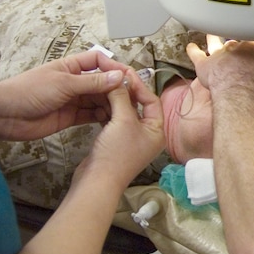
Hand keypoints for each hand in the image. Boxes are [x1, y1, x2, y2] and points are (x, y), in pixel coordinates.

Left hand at [0, 50, 132, 139]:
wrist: (6, 115)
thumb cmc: (28, 92)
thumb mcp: (64, 83)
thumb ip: (93, 82)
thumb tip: (118, 76)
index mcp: (70, 66)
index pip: (98, 60)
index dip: (113, 66)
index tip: (127, 77)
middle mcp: (73, 82)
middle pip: (101, 82)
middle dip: (115, 88)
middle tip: (130, 97)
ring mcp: (72, 100)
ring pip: (98, 99)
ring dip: (110, 103)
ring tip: (123, 110)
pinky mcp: (70, 117)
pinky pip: (90, 115)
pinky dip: (101, 117)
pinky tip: (111, 119)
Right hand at [71, 68, 164, 193]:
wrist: (96, 180)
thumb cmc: (116, 155)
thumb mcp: (123, 120)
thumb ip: (122, 96)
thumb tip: (120, 79)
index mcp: (157, 130)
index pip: (152, 100)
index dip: (139, 85)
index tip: (125, 73)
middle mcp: (146, 134)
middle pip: (138, 104)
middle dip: (125, 90)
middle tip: (114, 76)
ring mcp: (130, 138)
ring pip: (123, 111)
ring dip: (114, 98)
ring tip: (104, 85)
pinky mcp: (115, 141)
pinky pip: (113, 119)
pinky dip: (106, 109)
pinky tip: (98, 101)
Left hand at [186, 36, 253, 99]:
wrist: (239, 89)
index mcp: (252, 48)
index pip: (250, 44)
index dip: (249, 50)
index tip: (250, 55)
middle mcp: (234, 48)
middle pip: (232, 43)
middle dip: (233, 47)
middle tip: (233, 50)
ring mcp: (218, 54)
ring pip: (214, 43)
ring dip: (212, 39)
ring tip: (211, 36)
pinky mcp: (204, 64)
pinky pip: (196, 55)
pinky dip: (193, 50)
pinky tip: (191, 47)